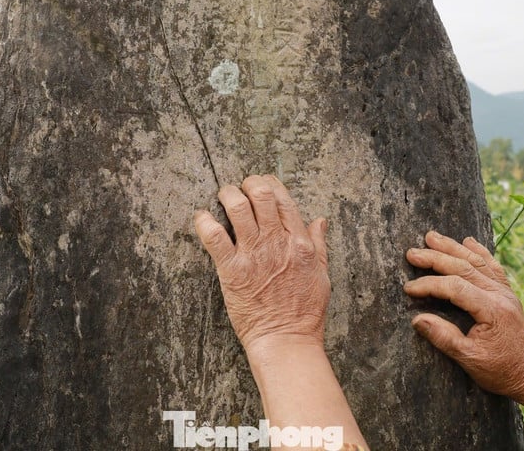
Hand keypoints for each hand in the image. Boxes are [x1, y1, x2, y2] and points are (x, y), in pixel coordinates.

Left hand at [194, 174, 330, 352]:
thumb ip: (318, 244)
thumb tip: (319, 221)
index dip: (269, 184)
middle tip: (240, 188)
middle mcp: (276, 242)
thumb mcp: (321, 274)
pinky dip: (204, 222)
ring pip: (238, 208)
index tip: (261, 183)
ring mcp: (254, 255)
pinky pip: (214, 237)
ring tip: (223, 196)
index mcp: (299, 242)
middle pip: (261, 195)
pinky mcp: (232, 270)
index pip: (283, 199)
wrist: (286, 340)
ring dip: (227, 195)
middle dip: (248, 184)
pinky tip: (202, 218)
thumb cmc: (305, 313)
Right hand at [403, 231, 523, 405]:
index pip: (455, 288)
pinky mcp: (507, 293)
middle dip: (436, 258)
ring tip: (431, 237)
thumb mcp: (469, 360)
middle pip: (464, 268)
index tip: (409, 288)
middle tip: (412, 253)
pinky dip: (478, 251)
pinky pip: (492, 266)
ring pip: (476, 262)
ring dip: (453, 248)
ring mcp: (505, 292)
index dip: (430, 285)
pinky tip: (468, 241)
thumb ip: (444, 338)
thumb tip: (417, 319)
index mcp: (492, 310)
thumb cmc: (499, 371)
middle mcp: (501, 295)